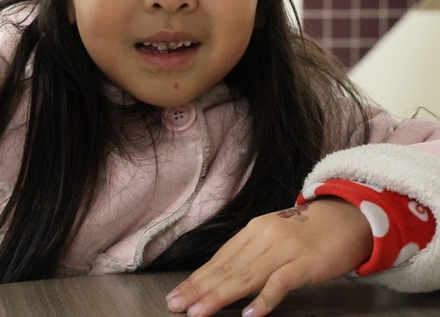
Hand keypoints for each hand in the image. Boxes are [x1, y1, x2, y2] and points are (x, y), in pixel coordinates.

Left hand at [165, 198, 372, 315]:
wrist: (348, 217)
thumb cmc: (310, 232)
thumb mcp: (276, 236)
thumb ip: (254, 253)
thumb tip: (226, 274)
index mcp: (254, 230)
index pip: (220, 258)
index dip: (197, 278)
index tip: (177, 294)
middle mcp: (264, 237)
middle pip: (227, 268)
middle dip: (199, 289)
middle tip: (176, 305)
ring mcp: (284, 249)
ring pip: (246, 275)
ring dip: (220, 296)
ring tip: (199, 312)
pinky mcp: (306, 263)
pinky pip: (281, 282)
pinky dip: (264, 299)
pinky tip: (250, 315)